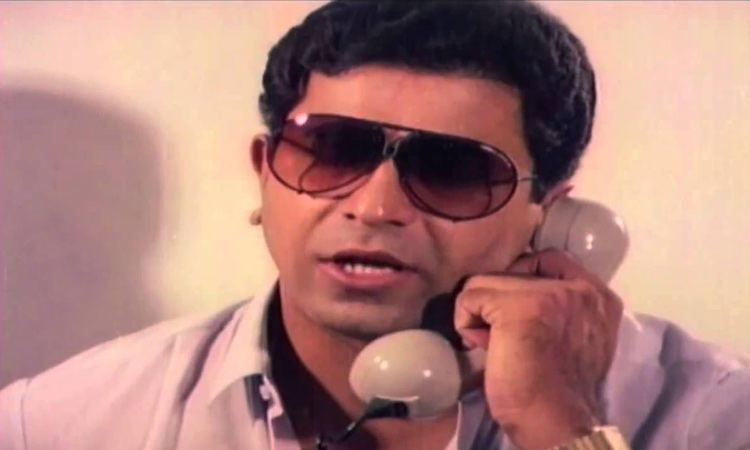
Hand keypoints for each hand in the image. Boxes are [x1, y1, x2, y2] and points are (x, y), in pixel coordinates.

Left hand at [454, 249, 622, 449]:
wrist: (555, 423)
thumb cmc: (557, 389)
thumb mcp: (574, 337)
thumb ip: (559, 310)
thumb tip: (511, 295)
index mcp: (598, 296)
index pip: (548, 259)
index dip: (521, 279)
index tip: (512, 311)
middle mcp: (580, 288)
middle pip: (514, 269)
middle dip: (500, 300)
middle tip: (504, 338)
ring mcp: (548, 293)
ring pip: (487, 281)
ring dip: (480, 313)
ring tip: (493, 344)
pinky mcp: (516, 306)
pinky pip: (469, 296)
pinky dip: (465, 322)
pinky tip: (481, 347)